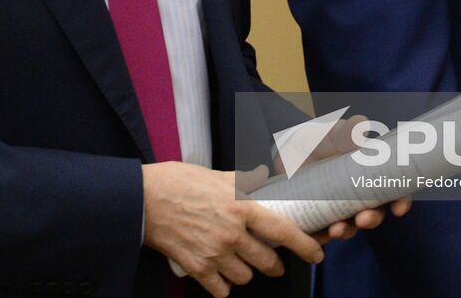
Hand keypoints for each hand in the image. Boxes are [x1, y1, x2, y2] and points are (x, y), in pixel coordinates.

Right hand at [142, 162, 321, 297]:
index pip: (283, 230)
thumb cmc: (180, 181)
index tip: (317, 254)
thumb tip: (266, 178)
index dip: (305, 245)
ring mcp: (215, 253)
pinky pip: (221, 290)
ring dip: (247, 272)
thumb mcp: (218, 175)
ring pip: (246, 277)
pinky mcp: (197, 268)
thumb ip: (245, 182)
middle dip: (274, 264)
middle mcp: (232, 233)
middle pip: (267, 261)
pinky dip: (223, 286)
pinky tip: (221, 275)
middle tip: (274, 262)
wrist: (144, 199)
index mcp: (242, 206)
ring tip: (242, 263)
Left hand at [270, 114, 412, 241]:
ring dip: (347, 231)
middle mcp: (358, 196)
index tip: (399, 208)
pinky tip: (319, 234)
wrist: (289, 150)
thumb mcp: (333, 132)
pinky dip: (322, 237)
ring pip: (350, 227)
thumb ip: (348, 130)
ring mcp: (338, 210)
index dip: (401, 201)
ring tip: (337, 229)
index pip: (393, 192)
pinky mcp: (318, 219)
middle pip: (374, 214)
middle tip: (364, 218)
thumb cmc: (318, 140)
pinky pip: (323, 234)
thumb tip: (362, 129)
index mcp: (369, 175)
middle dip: (372, 220)